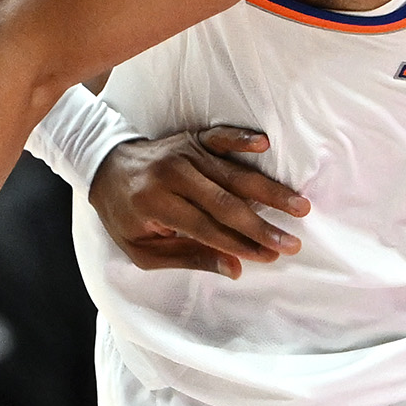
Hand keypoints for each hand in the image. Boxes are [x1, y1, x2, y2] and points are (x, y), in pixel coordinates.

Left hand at [88, 127, 306, 276]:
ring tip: (300, 206)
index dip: (240, 245)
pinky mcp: (192, 138)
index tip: (269, 257)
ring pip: (233, 173)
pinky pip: (222, 137)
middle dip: (262, 226)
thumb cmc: (124, 215)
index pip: (206, 228)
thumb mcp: (143, 250)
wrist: (105, 167)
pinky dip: (242, 139)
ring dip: (269, 191)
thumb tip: (234, 269)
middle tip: (293, 242)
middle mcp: (172, 175)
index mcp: (155, 204)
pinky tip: (265, 143)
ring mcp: (184, 153)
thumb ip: (187, 258)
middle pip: (226, 202)